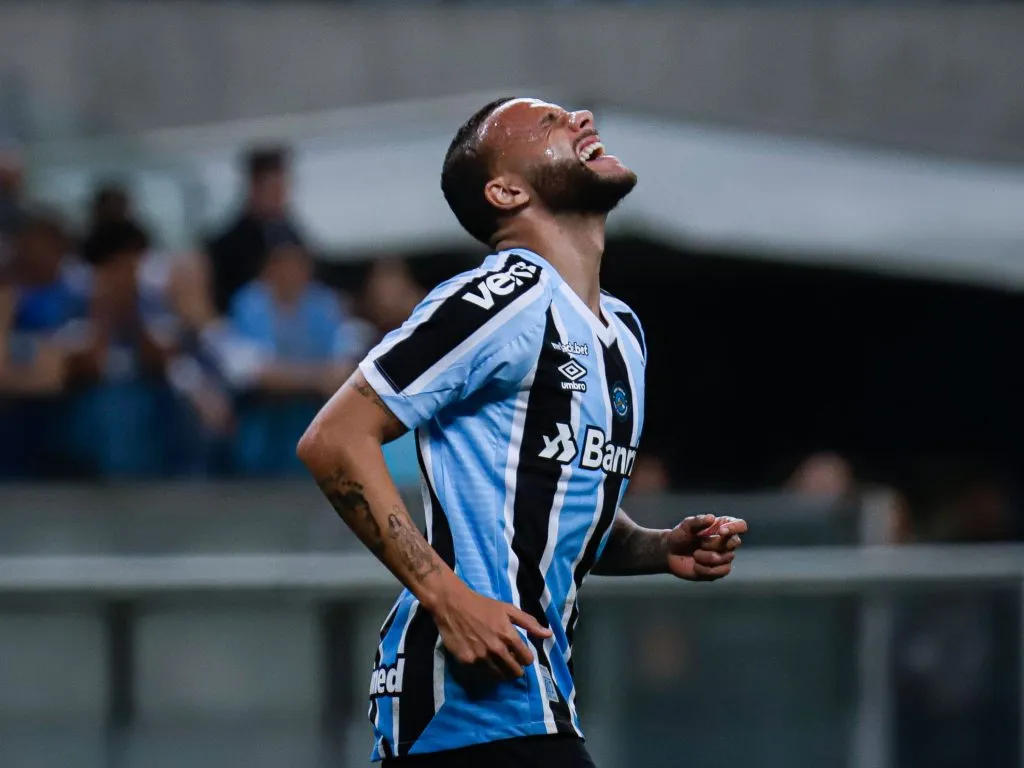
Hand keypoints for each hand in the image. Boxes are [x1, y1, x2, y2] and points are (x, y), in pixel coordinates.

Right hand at [430, 582, 552, 679]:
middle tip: (512, 663)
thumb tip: (549, 635)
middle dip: (517, 669)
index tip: (522, 655)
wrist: (453, 605)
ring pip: (499, 676)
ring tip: (500, 664)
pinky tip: (484, 661)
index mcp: (508, 635)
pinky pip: (482, 673)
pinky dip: (486, 670)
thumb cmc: (483, 606)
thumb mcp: (508, 609)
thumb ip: (529, 623)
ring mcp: (481, 657)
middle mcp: (496, 649)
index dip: (527, 658)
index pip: (527, 659)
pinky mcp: (467, 661)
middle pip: (515, 672)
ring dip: (502, 672)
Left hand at [666, 514, 746, 581]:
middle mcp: (727, 541)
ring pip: (727, 558)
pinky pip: (722, 571)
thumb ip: (698, 521)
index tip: (721, 531)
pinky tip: (696, 566)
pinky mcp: (720, 570)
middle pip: (734, 542)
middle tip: (699, 544)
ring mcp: (725, 556)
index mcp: (722, 526)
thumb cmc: (679, 536)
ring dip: (707, 557)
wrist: (670, 554)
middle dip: (714, 544)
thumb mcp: (686, 526)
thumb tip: (711, 517)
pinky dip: (706, 569)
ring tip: (695, 555)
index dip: (735, 528)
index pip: (740, 525)